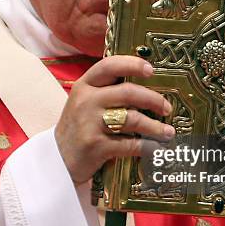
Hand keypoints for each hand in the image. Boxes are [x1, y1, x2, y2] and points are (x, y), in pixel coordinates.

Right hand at [55, 55, 174, 183]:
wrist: (57, 161)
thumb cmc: (79, 128)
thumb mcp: (85, 103)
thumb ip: (108, 91)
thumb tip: (147, 87)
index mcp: (84, 86)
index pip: (109, 66)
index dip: (133, 64)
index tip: (151, 70)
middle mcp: (86, 101)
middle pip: (128, 92)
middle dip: (154, 100)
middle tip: (166, 107)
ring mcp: (90, 124)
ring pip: (133, 119)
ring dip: (155, 127)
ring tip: (167, 132)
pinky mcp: (96, 146)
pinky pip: (130, 144)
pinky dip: (147, 146)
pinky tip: (155, 147)